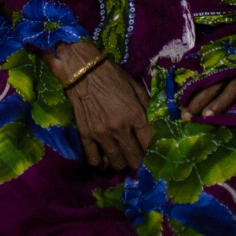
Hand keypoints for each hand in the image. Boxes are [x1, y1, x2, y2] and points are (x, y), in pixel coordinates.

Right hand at [52, 41, 152, 170]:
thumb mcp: (136, 88)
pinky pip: (94, 159)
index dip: (151, 150)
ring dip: (121, 165)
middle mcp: (120, 128)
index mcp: (135, 115)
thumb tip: (152, 123)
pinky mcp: (86, 135)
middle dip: (138, 163)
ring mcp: (102, 133)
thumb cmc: (112, 76)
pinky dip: (101, 165)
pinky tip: (104, 163)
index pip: (148, 143)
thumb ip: (146, 107)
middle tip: (137, 161)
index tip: (150, 152)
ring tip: (122, 162)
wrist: (83, 71)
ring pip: (116, 162)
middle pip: (134, 158)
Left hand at [182, 76, 235, 120]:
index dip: (193, 98)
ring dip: (221, 100)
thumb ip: (207, 87)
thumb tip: (187, 104)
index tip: (183, 114)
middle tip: (190, 116)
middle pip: (215, 85)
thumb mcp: (221, 77)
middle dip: (202, 101)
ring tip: (209, 115)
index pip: (203, 83)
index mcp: (220, 70)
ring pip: (234, 86)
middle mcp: (232, 71)